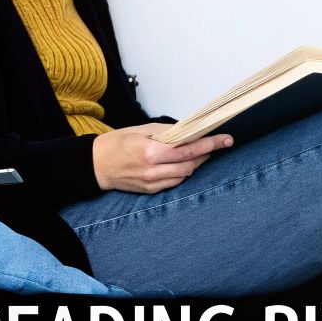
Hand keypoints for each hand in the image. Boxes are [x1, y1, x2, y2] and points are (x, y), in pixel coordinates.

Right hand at [92, 125, 232, 193]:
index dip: (210, 144)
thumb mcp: (140, 130)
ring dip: (196, 163)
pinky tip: (183, 163)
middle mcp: (153, 170)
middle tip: (218, 144)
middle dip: (207, 154)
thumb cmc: (115, 144)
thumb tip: (187, 131)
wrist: (95, 165)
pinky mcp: (150, 190)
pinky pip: (174, 182)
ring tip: (201, 152)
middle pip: (191, 164)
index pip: (189, 148)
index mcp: (151, 152)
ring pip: (185, 174)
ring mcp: (152, 182)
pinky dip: (182, 172)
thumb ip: (165, 132)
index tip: (225, 139)